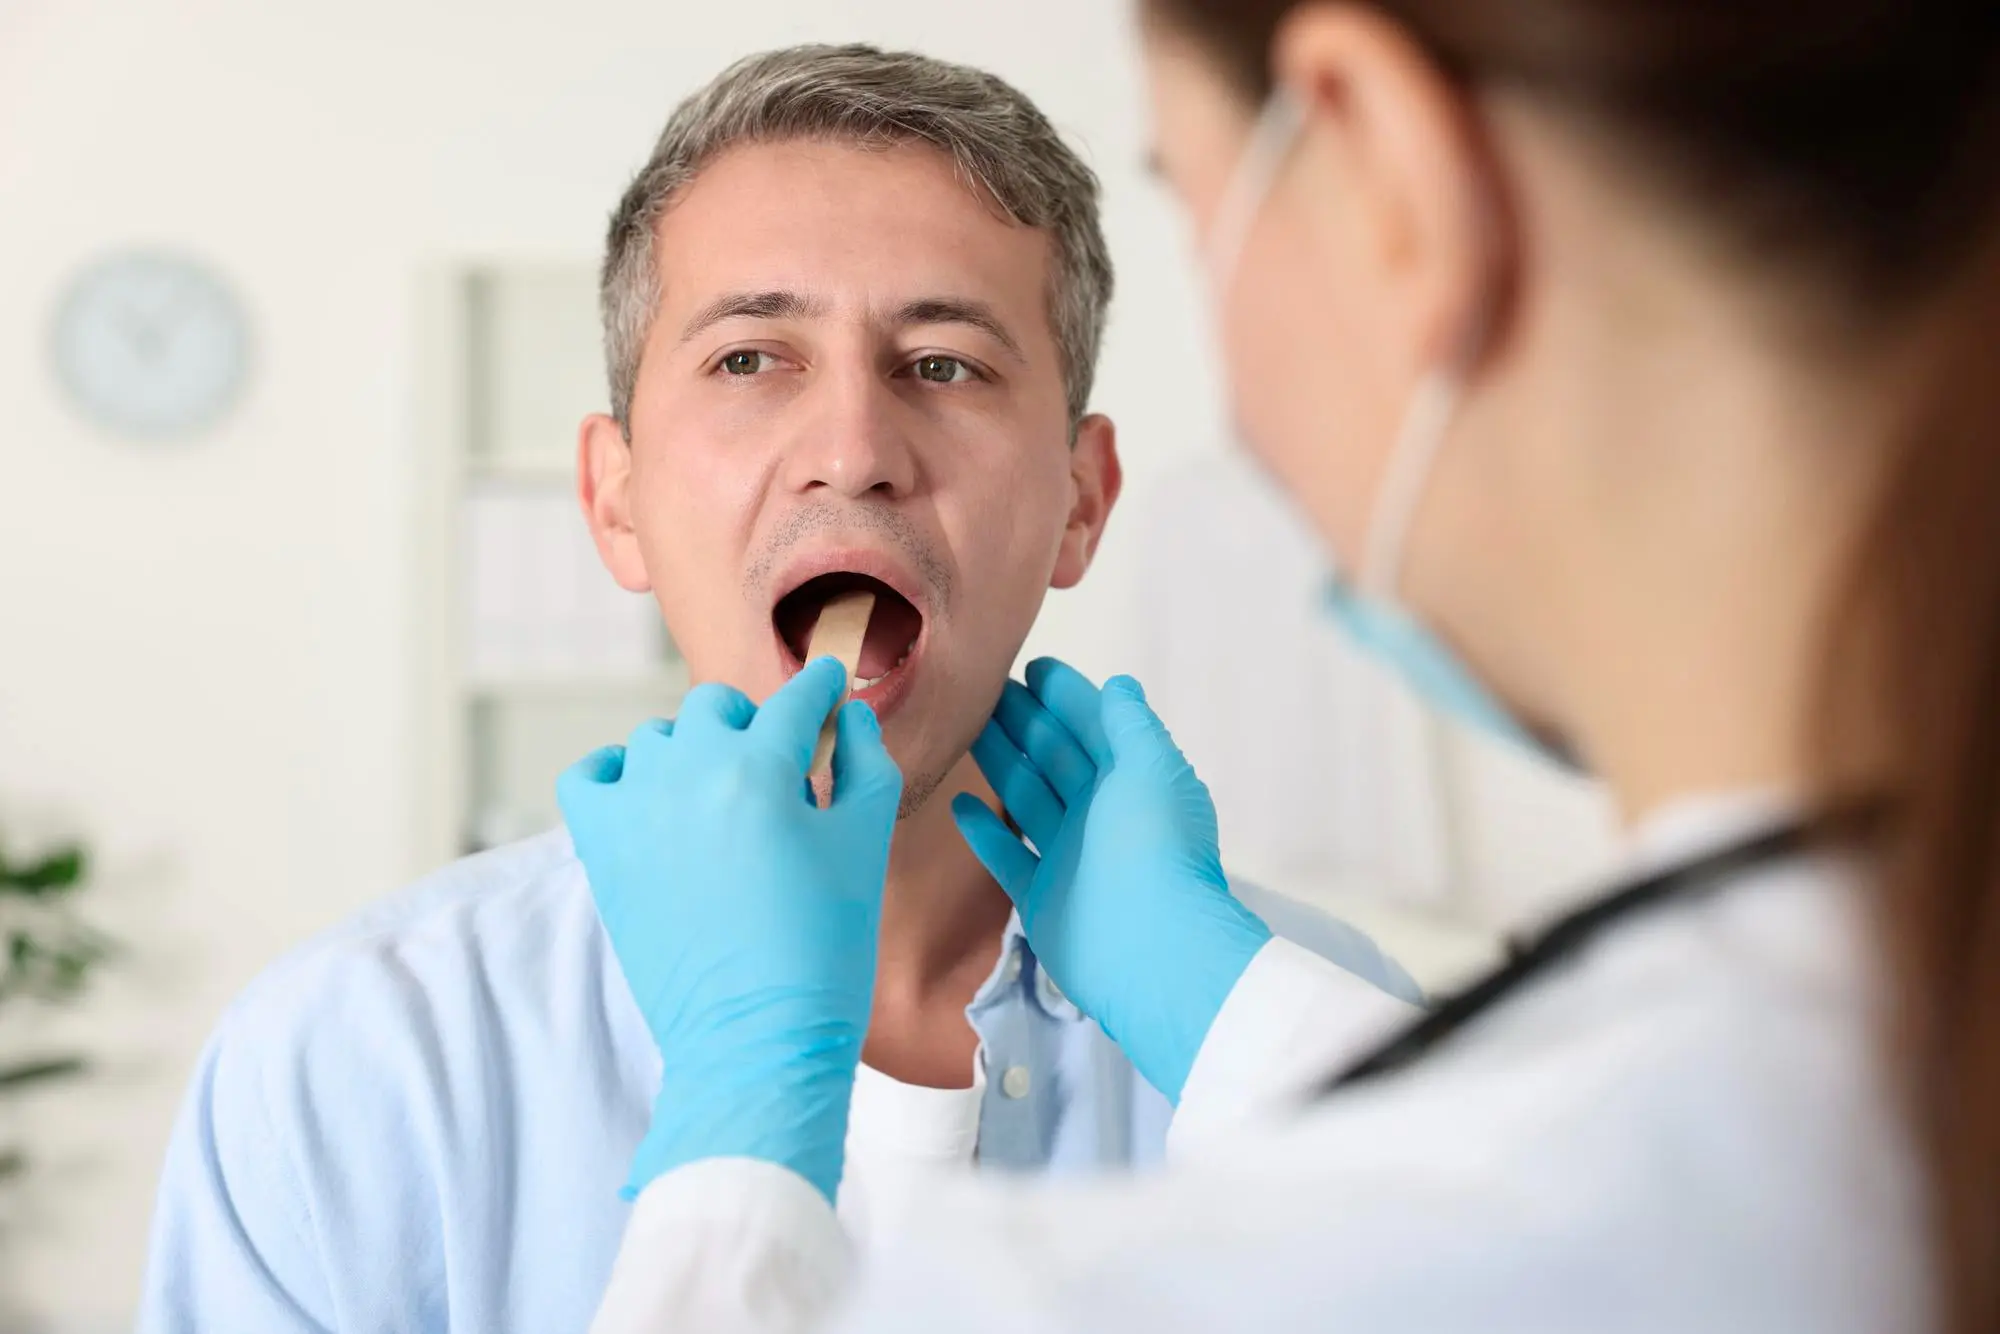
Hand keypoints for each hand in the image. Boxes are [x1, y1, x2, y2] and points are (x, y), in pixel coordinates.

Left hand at [557, 657, 903, 1202]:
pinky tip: (650, 801)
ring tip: (719, 804)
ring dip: (691, 755)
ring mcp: (636, 808)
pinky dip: (614, 775)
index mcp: (762, 769)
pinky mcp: (600, 849)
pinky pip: (589, 776)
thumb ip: (867, 765)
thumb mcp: (866, 847)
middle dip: (752, 726)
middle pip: (718, 707)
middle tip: (777, 774)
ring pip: (657, 740)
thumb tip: (851, 717)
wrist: (756, 1039)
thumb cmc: (824, 949)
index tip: (827, 691)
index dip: (821, 692)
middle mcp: (690, 773)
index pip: (797, 700)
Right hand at [951, 658, 1270, 1102]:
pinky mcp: (1042, 897)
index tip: (1031, 667)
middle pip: (1054, 756)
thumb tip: (1119, 685)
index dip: (1065, 695)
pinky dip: (984, 829)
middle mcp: (1099, 814)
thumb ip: (1131, 724)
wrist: (1154, 952)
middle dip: (1023, 721)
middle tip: (980, 689)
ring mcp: (1069, 856)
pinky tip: (959, 802)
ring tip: (963, 730)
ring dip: (999, 762)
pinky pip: (1006, 855)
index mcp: (1130, 779)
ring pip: (1027, 797)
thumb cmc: (1156, 850)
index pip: (1093, 725)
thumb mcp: (1152, 768)